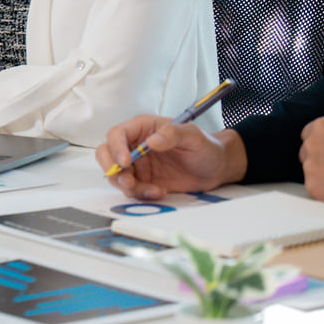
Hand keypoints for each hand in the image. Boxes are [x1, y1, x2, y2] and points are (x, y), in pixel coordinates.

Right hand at [96, 114, 245, 199]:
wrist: (217, 169)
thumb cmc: (205, 146)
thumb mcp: (193, 136)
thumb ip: (173, 134)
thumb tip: (152, 141)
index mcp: (142, 128)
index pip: (117, 134)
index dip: (116, 148)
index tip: (125, 163)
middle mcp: (135, 146)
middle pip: (106, 154)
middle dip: (113, 170)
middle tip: (128, 182)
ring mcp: (138, 165)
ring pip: (116, 175)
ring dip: (128, 186)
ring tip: (152, 191)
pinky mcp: (144, 181)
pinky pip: (131, 190)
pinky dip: (141, 194)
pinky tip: (159, 192)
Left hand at [300, 116, 323, 202]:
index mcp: (323, 126)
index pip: (309, 131)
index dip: (321, 141)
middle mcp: (312, 144)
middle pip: (307, 150)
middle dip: (319, 156)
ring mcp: (310, 166)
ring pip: (310, 168)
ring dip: (322, 173)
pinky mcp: (312, 186)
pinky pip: (315, 186)